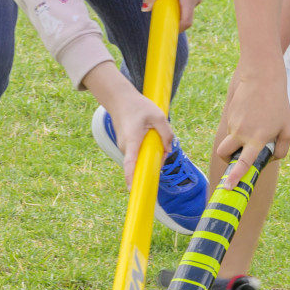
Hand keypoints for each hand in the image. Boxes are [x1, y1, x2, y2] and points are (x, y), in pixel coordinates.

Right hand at [86, 65, 175, 185]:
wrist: (120, 99)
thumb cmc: (138, 106)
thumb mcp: (158, 116)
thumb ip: (167, 133)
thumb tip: (168, 150)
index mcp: (132, 140)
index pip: (130, 162)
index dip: (131, 176)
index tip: (132, 189)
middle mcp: (125, 146)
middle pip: (141, 162)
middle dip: (154, 160)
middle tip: (162, 147)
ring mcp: (124, 147)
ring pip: (140, 158)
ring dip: (151, 153)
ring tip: (154, 134)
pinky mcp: (125, 146)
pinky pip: (138, 153)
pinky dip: (146, 149)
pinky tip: (149, 136)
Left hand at [141, 0, 202, 26]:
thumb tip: (144, 9)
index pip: (186, 22)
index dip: (176, 29)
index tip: (164, 29)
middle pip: (184, 16)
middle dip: (172, 16)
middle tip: (159, 11)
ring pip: (184, 9)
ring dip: (173, 7)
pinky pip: (184, 2)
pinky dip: (176, 1)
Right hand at [211, 63, 289, 183]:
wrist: (262, 76)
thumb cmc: (278, 103)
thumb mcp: (287, 128)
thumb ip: (281, 149)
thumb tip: (270, 159)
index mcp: (256, 139)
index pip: (243, 163)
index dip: (235, 176)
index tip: (227, 186)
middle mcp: (241, 133)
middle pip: (224, 154)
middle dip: (227, 160)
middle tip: (237, 157)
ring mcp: (233, 123)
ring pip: (230, 139)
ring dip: (239, 140)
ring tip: (257, 123)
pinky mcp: (230, 114)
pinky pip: (233, 127)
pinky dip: (240, 127)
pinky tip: (253, 113)